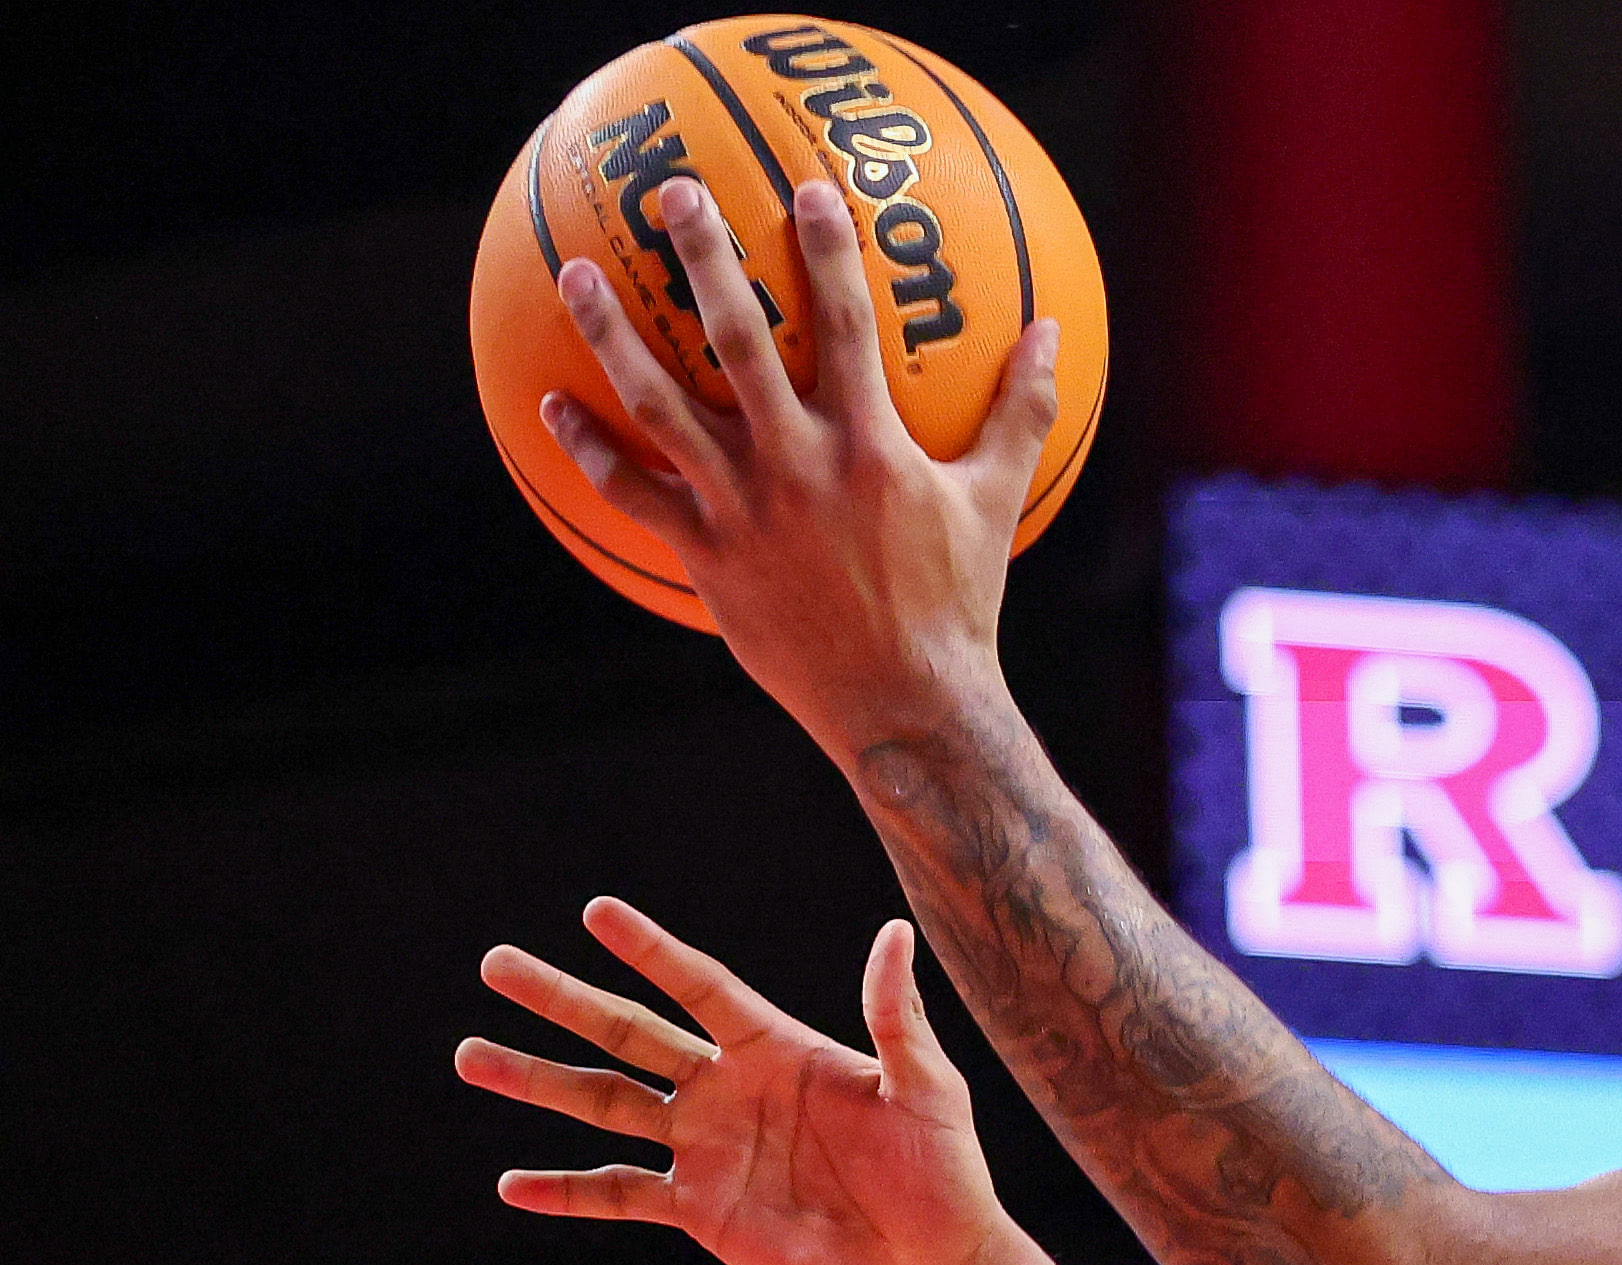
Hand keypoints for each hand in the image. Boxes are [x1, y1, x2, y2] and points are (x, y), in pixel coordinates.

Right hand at [463, 901, 1010, 1264]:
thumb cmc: (943, 1174)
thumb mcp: (929, 1091)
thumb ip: (899, 1018)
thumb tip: (895, 932)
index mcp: (779, 1050)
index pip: (703, 988)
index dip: (653, 952)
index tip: (597, 913)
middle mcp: (730, 1089)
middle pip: (631, 1033)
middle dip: (563, 1000)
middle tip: (496, 964)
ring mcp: (708, 1148)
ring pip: (606, 1103)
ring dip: (539, 1082)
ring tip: (471, 1056)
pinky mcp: (700, 1209)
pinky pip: (619, 1193)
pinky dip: (566, 1191)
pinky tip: (510, 1184)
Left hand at [543, 175, 1056, 755]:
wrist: (907, 707)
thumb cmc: (959, 604)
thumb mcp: (998, 502)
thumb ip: (1022, 412)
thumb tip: (1055, 335)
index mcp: (870, 445)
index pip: (844, 323)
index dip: (825, 249)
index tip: (804, 187)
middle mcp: (799, 464)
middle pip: (737, 338)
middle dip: (703, 255)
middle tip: (671, 190)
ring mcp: (744, 508)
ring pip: (661, 403)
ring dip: (613, 332)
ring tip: (578, 271)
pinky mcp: (707, 555)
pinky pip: (633, 493)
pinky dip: (589, 449)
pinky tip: (552, 403)